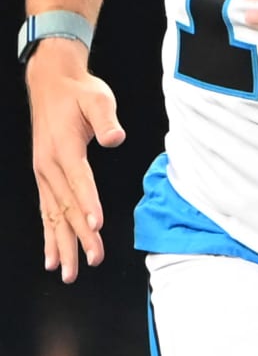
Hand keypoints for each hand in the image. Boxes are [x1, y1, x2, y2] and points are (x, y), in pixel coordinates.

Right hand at [25, 38, 124, 281]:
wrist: (52, 84)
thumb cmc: (79, 92)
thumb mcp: (98, 98)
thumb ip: (107, 119)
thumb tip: (116, 138)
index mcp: (64, 149)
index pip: (79, 182)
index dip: (89, 204)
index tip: (97, 226)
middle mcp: (49, 167)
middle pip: (67, 207)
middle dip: (80, 236)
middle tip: (92, 261)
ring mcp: (44, 174)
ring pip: (54, 216)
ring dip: (62, 244)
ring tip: (68, 271)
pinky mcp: (44, 176)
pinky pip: (46, 211)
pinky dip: (50, 234)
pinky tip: (52, 255)